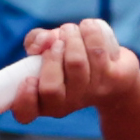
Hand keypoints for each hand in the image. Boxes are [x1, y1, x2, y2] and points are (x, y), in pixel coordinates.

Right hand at [13, 20, 139, 124]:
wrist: (115, 70)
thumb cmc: (71, 59)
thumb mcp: (47, 48)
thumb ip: (36, 41)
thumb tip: (45, 40)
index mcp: (43, 100)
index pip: (25, 113)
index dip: (24, 98)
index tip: (29, 79)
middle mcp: (65, 104)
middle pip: (51, 88)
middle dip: (51, 56)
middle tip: (58, 41)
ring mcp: (90, 94)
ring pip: (75, 64)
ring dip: (71, 37)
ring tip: (72, 30)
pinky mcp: (112, 80)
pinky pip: (97, 51)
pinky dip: (90, 31)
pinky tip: (88, 27)